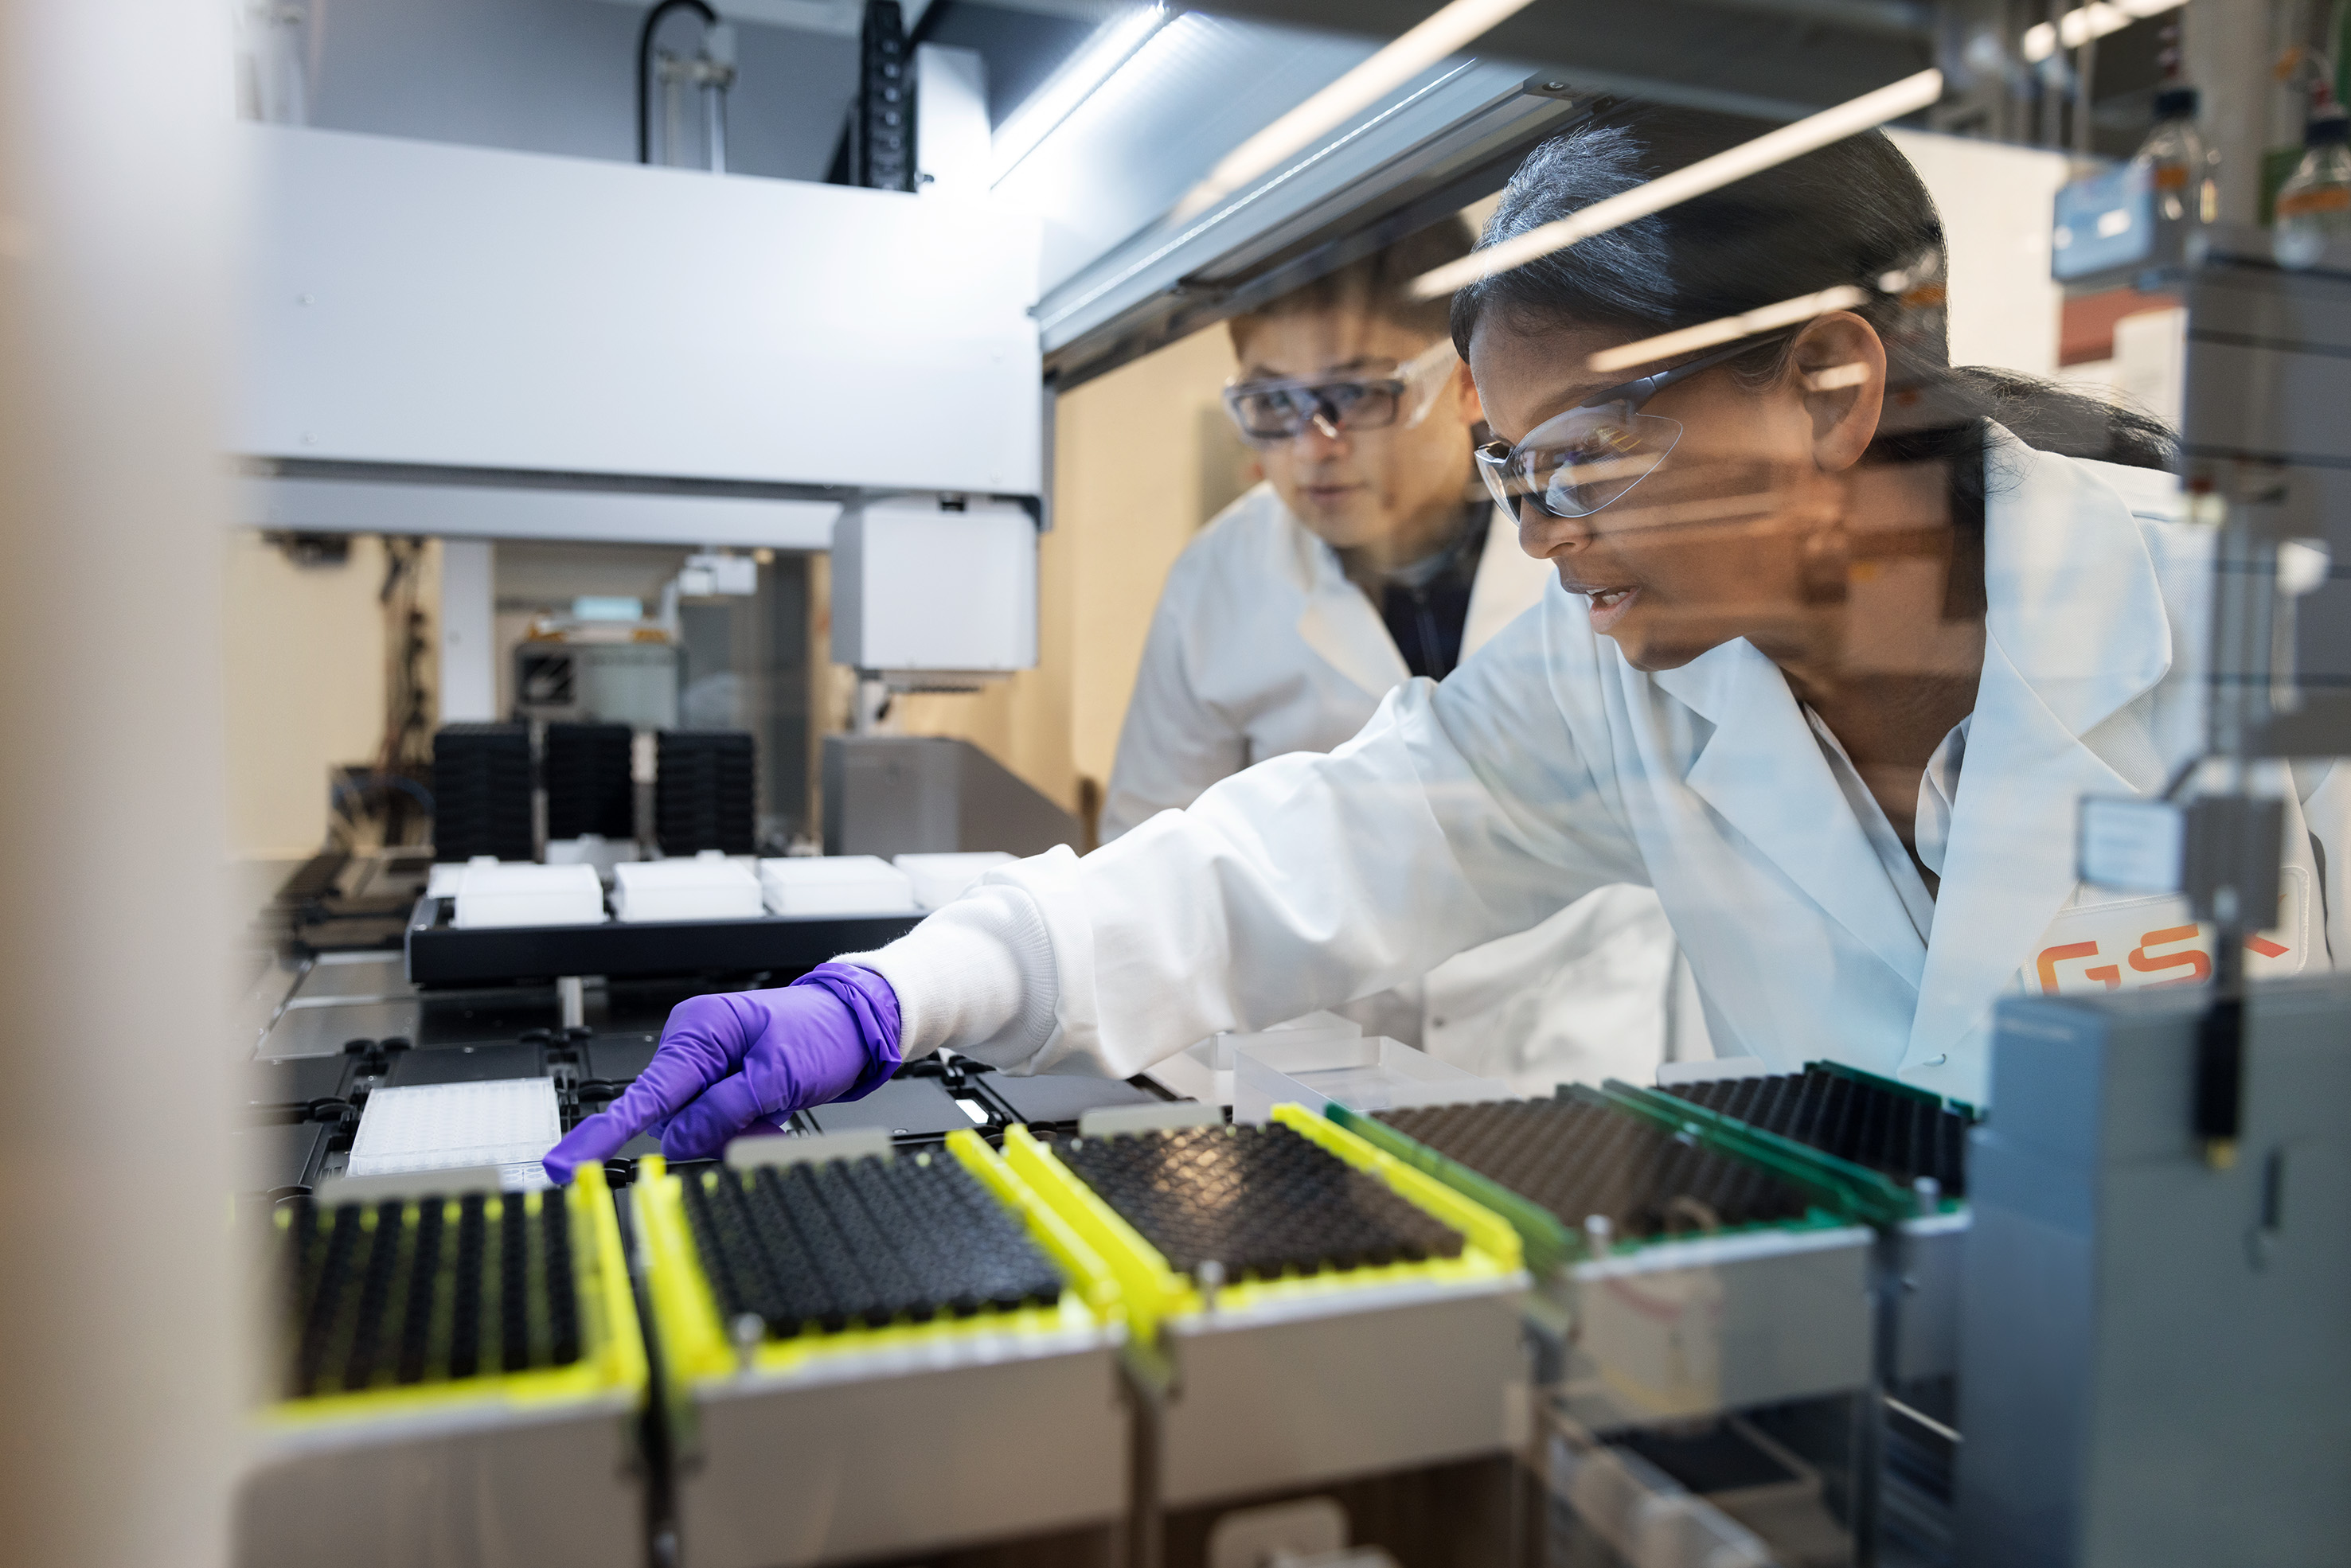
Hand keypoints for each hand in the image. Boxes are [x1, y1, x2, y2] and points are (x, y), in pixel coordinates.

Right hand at [541, 963, 900, 1181]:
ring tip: (774, 1112)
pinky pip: (715, 1120)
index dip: (603, 1134)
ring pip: (696, 1125)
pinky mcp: (721, 1080)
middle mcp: (694, 1044)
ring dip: (733, 1132)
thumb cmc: (824, 1033)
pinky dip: (741, 1127)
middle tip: (764, 1120)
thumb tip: (678, 1140)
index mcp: (698, 1031)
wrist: (860, 1023)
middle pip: (673, 1117)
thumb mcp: (777, 1076)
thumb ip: (723, 1110)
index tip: (566, 1165)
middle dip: (713, 1132)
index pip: (644, 1094)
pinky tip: (769, 1115)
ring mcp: (707, 1063)